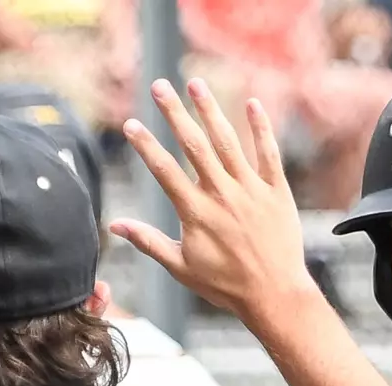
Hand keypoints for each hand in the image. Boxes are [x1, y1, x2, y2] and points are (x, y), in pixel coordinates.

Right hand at [109, 78, 318, 325]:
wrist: (275, 296)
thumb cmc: (226, 286)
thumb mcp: (181, 268)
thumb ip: (149, 242)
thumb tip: (115, 226)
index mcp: (196, 212)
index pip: (164, 170)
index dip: (145, 145)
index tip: (131, 124)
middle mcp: (222, 195)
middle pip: (193, 145)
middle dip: (174, 112)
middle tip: (159, 86)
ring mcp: (251, 190)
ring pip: (228, 141)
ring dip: (210, 110)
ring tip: (196, 84)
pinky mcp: (276, 191)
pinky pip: (269, 153)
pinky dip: (261, 128)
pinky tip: (252, 104)